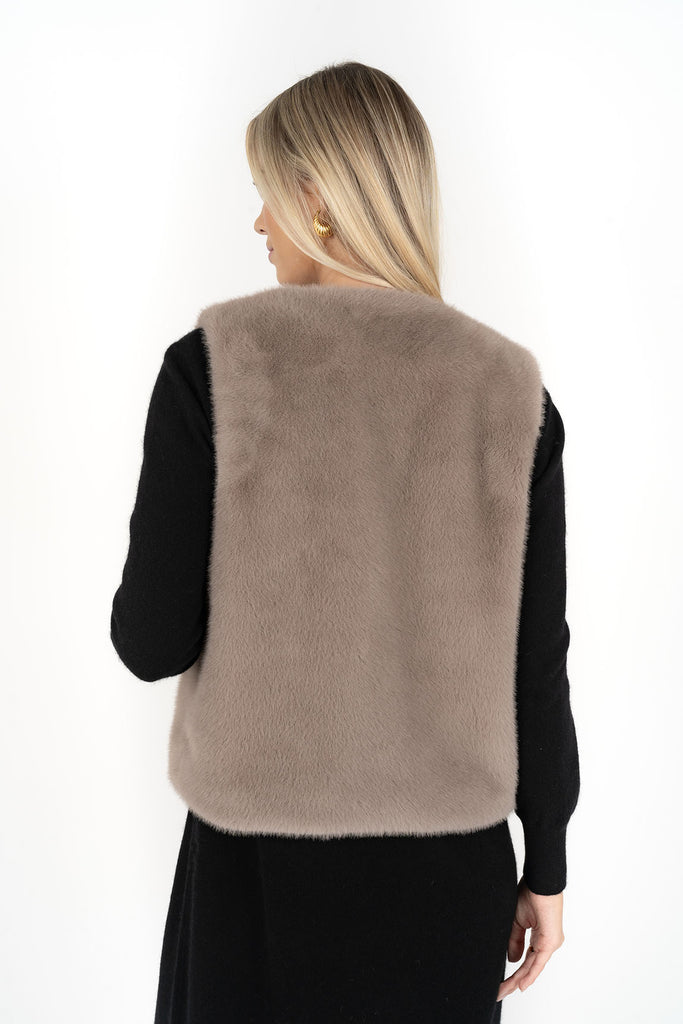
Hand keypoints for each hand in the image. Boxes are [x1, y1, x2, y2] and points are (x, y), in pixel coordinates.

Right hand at [496, 877, 564, 1001]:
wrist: (539, 883)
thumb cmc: (530, 894)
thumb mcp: (517, 921)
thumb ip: (515, 941)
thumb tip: (513, 961)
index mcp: (540, 937)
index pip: (525, 960)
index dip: (514, 972)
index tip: (501, 983)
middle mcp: (546, 943)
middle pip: (528, 967)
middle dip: (513, 981)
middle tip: (500, 992)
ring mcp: (550, 943)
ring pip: (532, 967)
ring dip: (517, 980)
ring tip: (504, 991)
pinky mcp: (550, 942)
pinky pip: (538, 962)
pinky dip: (530, 974)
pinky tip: (521, 985)